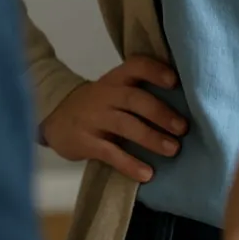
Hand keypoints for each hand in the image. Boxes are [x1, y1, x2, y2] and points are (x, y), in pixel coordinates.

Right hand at [40, 56, 187, 182]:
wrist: (55, 116)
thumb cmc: (99, 104)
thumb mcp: (114, 89)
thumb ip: (138, 92)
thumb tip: (183, 105)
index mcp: (116, 78)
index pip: (136, 65)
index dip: (155, 71)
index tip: (175, 81)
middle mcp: (106, 94)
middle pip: (135, 98)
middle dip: (161, 112)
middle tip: (183, 128)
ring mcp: (94, 118)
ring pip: (125, 125)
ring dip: (151, 138)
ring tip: (173, 149)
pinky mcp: (86, 142)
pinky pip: (110, 153)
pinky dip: (130, 164)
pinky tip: (147, 174)